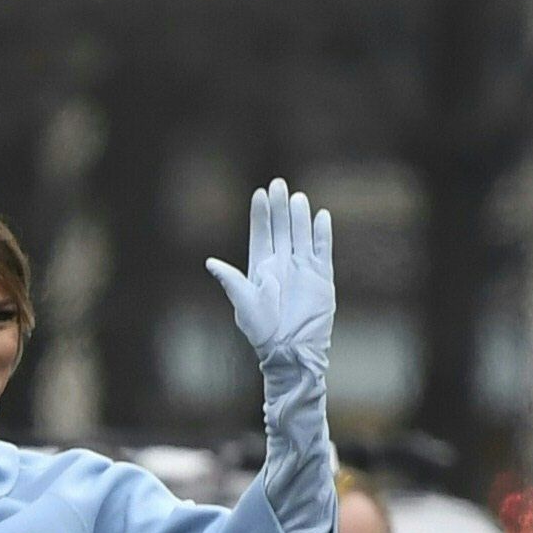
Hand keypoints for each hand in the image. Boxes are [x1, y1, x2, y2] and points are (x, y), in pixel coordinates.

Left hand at [204, 177, 334, 381]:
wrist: (290, 348)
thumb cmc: (262, 330)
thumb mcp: (243, 304)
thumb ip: (231, 281)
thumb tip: (210, 263)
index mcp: (260, 267)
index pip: (261, 234)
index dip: (261, 215)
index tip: (260, 193)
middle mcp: (281, 263)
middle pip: (281, 229)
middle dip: (279, 207)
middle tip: (279, 183)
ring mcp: (302, 267)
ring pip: (301, 235)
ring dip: (299, 217)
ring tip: (297, 197)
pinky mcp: (321, 275)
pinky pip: (322, 249)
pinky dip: (322, 234)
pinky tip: (320, 216)